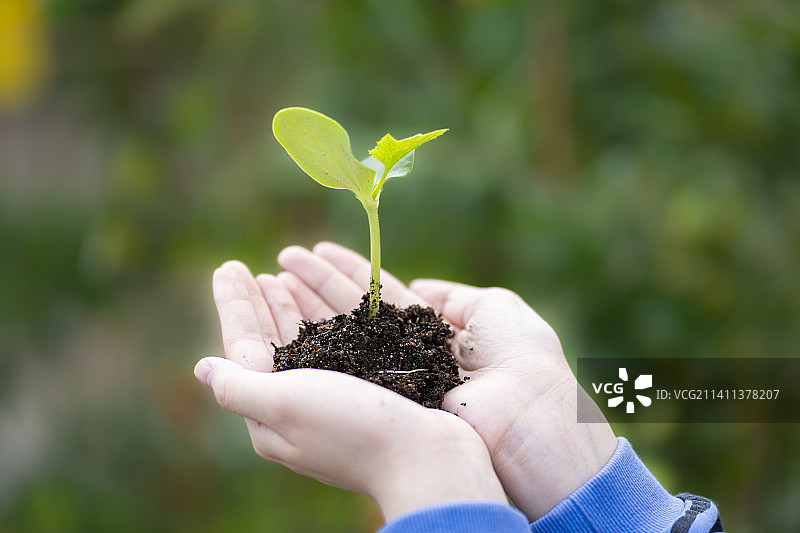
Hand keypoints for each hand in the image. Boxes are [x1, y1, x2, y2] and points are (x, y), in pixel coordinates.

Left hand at [196, 261, 505, 520]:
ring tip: (278, 276)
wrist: (428, 457)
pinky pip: (337, 346)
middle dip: (257, 303)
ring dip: (289, 307)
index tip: (228, 266)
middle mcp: (299, 406)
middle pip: (270, 343)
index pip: (243, 347)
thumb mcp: (283, 405)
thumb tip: (202, 368)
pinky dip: (327, 320)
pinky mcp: (366, 392)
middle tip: (245, 268)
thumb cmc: (353, 429)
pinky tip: (326, 306)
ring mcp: (334, 400)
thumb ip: (238, 386)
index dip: (234, 304)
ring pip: (304, 342)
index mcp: (272, 412)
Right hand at [276, 242, 617, 519]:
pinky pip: (347, 371)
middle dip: (316, 286)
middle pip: (353, 314)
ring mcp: (392, 382)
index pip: (380, 296)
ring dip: (307, 310)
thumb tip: (420, 285)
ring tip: (270, 280)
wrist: (532, 429)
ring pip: (342, 340)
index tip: (314, 251)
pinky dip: (317, 348)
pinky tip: (287, 328)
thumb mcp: (499, 311)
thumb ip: (455, 296)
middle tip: (280, 259)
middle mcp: (406, 356)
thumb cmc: (525, 365)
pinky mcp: (384, 406)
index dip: (347, 273)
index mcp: (434, 332)